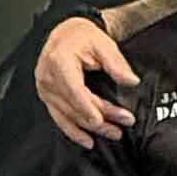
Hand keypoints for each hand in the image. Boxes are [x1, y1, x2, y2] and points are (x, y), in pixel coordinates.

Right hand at [37, 17, 136, 147]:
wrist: (67, 34)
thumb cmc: (83, 37)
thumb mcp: (104, 44)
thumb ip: (116, 64)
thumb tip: (131, 81)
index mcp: (59, 63)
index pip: (74, 92)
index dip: (89, 108)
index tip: (104, 120)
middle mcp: (47, 78)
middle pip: (75, 106)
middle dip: (101, 118)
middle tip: (126, 122)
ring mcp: (45, 89)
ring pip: (69, 115)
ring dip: (92, 128)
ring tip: (115, 133)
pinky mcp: (47, 96)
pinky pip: (59, 118)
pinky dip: (73, 131)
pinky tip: (88, 141)